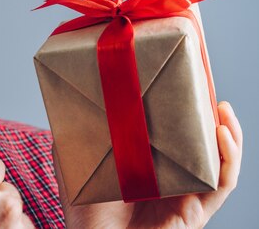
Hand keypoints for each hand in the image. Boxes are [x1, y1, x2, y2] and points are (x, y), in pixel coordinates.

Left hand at [56, 101, 242, 228]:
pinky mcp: (194, 213)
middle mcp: (171, 179)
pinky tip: (221, 134)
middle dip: (208, 115)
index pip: (173, 135)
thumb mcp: (77, 162)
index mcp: (149, 166)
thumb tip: (67, 103)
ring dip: (228, 133)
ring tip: (221, 107)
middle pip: (201, 144)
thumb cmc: (83, 211)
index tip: (182, 82)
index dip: (183, 111)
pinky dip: (228, 158)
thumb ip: (74, 136)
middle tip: (205, 87)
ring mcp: (185, 195)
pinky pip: (220, 184)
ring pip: (220, 161)